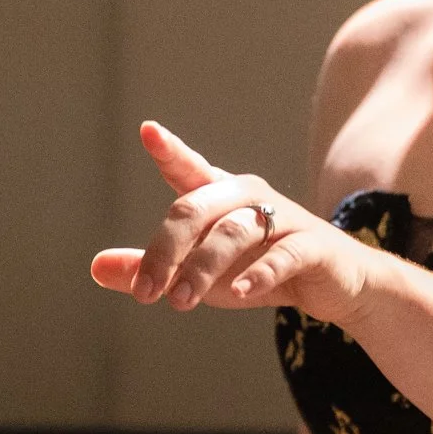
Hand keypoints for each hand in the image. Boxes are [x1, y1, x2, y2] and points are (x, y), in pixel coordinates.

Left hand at [91, 121, 378, 328]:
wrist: (338, 285)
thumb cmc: (259, 268)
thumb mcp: (200, 272)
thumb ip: (151, 268)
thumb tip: (94, 268)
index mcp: (221, 196)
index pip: (189, 169)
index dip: (170, 150)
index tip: (148, 132)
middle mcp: (250, 198)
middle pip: (196, 209)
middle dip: (165, 249)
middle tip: (146, 292)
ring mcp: (284, 219)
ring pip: (234, 232)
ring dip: (202, 268)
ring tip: (179, 301)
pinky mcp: (313, 247)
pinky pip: (284, 254)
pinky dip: (261, 273)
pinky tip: (243, 291)